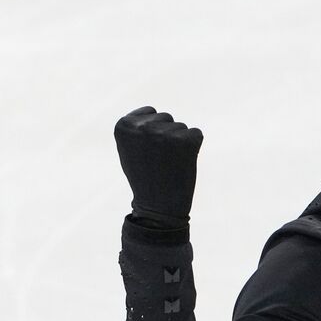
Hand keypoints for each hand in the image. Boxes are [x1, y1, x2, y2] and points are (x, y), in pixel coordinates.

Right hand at [114, 106, 203, 226]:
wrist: (158, 208)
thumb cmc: (144, 177)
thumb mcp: (130, 149)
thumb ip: (136, 128)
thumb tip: (152, 113)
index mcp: (124, 125)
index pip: (150, 112)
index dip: (153, 132)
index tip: (147, 150)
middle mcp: (143, 126)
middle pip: (166, 118)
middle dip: (166, 136)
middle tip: (160, 160)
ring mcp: (165, 133)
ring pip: (181, 127)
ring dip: (179, 143)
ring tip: (169, 163)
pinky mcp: (187, 141)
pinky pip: (196, 134)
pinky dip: (193, 147)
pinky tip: (183, 163)